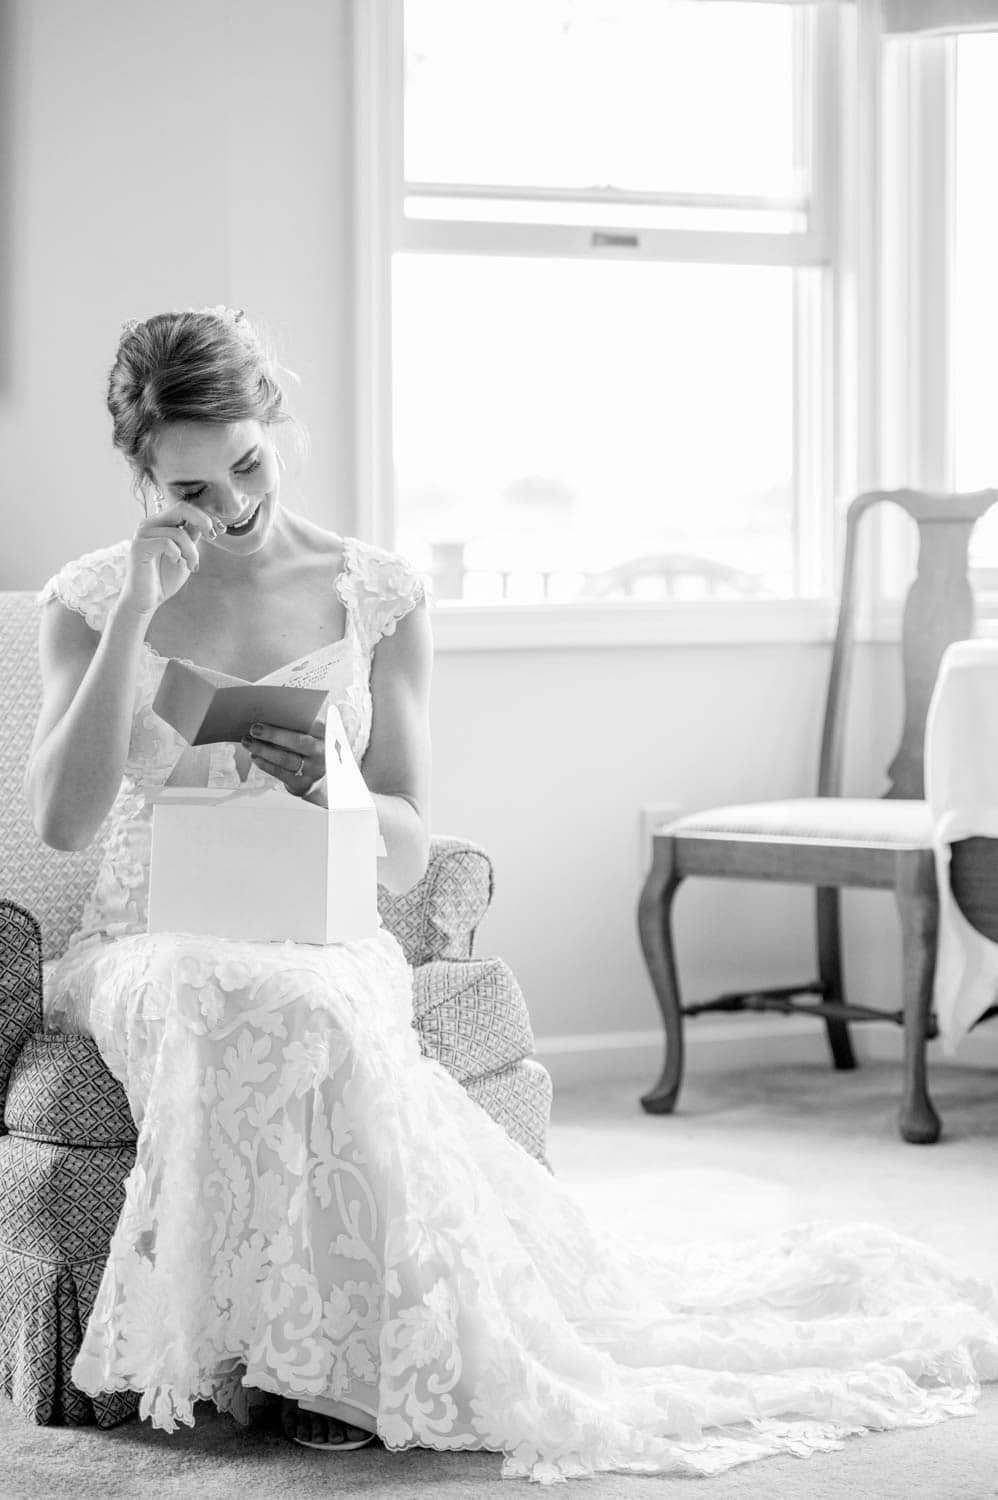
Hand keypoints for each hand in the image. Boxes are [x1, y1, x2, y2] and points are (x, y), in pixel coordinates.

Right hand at [119, 499, 220, 617]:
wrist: (146, 600)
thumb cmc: (164, 579)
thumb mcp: (185, 554)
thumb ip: (191, 537)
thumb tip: (204, 522)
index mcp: (160, 523)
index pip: (185, 509)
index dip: (206, 516)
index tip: (220, 530)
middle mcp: (149, 524)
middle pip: (181, 508)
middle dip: (203, 521)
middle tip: (213, 535)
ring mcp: (142, 534)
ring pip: (178, 533)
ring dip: (192, 551)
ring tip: (192, 566)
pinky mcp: (139, 547)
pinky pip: (166, 542)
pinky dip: (177, 553)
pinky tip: (176, 562)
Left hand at [242, 719, 325, 795]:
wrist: (319, 779)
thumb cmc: (310, 750)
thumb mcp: (313, 735)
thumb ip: (301, 723)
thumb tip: (272, 712)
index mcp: (327, 735)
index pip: (316, 723)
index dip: (299, 718)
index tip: (278, 711)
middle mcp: (323, 753)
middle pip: (298, 742)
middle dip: (274, 734)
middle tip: (254, 729)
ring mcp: (313, 770)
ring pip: (285, 759)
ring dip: (263, 750)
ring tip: (248, 742)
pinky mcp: (301, 784)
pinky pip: (279, 772)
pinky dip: (265, 763)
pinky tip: (255, 756)